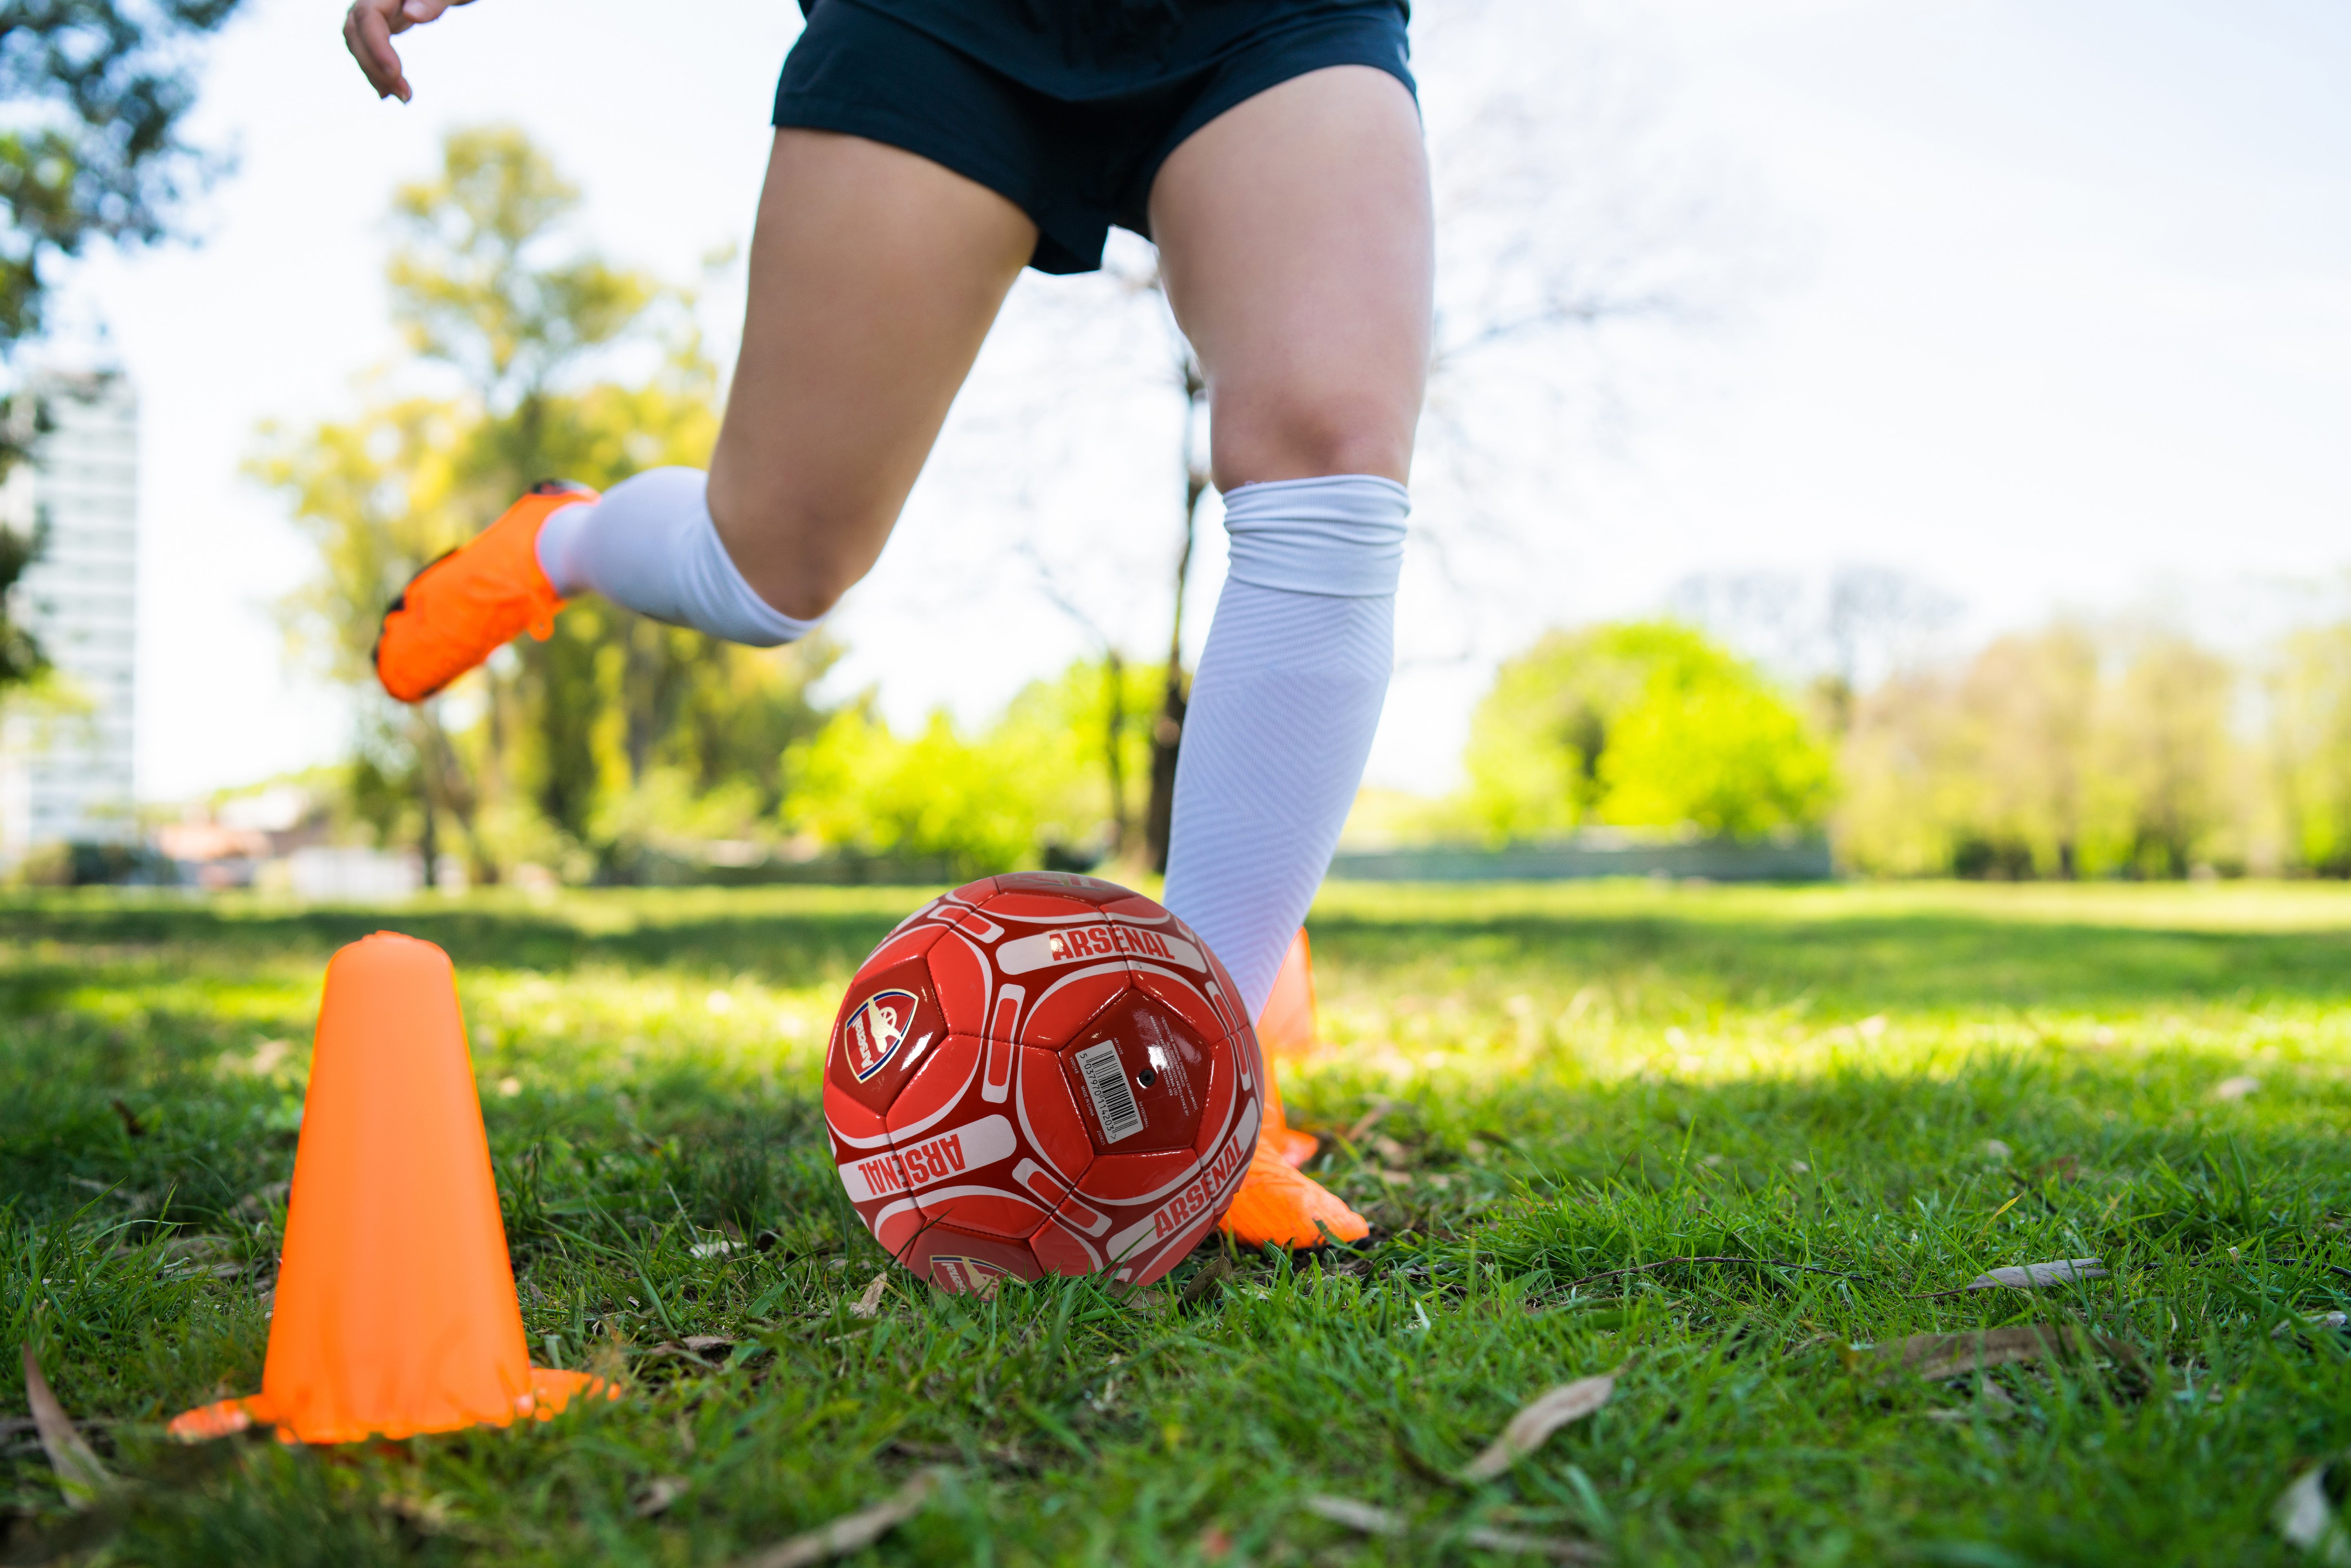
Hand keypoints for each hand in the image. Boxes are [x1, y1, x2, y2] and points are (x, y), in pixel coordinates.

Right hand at [343, 0, 472, 103]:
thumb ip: (431, 1)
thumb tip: (412, 15)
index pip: (368, 16)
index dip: (376, 45)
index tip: (395, 72)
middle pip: (356, 33)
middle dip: (375, 67)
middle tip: (406, 96)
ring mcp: (371, 12)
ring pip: (358, 44)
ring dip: (375, 75)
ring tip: (403, 97)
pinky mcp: (377, 25)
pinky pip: (367, 48)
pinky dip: (376, 71)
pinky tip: (388, 93)